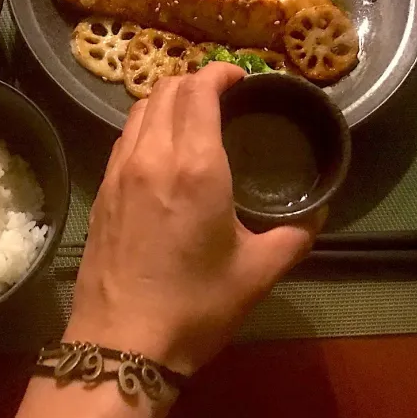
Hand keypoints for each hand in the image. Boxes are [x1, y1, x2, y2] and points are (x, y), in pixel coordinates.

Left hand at [65, 63, 326, 374]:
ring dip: (166, 100)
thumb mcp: (258, 273)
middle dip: (194, 80)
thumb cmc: (195, 306)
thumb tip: (316, 215)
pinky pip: (123, 138)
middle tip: (221, 95)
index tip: (239, 78)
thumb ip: (294, 236)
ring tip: (191, 116)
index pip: (198, 90)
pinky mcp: (100, 191)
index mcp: (195, 167)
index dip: (219, 73)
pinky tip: (161, 150)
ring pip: (139, 111)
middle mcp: (151, 156)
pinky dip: (145, 126)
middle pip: (165, 89)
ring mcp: (118, 172)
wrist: (122, 343)